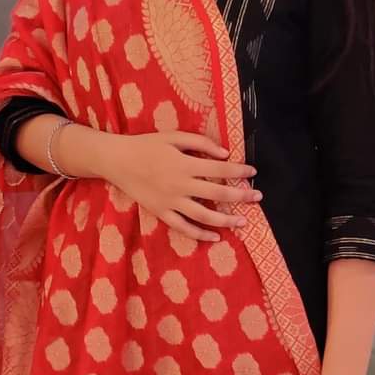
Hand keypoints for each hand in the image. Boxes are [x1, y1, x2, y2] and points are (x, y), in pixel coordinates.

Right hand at [104, 131, 260, 241]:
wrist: (117, 161)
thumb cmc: (147, 145)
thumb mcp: (173, 136)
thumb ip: (200, 143)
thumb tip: (225, 154)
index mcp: (185, 164)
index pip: (221, 170)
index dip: (239, 171)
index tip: (253, 172)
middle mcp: (181, 186)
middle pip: (218, 195)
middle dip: (241, 196)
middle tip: (258, 197)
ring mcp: (171, 202)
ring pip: (204, 216)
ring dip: (227, 220)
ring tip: (243, 221)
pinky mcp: (161, 213)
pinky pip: (183, 228)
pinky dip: (200, 235)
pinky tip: (215, 237)